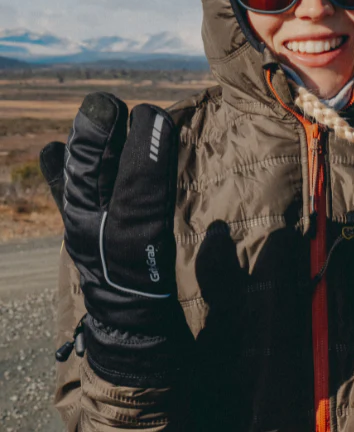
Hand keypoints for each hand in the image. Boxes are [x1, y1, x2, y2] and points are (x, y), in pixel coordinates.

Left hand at [40, 92, 189, 385]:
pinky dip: (58, 172)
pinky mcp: (73, 232)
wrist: (133, 333)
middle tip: (110, 104)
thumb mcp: (200, 288)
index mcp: (135, 245)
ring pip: (75, 179)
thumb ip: (212, 263)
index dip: (147, 150)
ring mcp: (80, 232)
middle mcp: (100, 236)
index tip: (155, 114)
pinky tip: (54, 149)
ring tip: (95, 109)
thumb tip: (216, 232)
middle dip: (101, 137)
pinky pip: (62, 196)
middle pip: (95, 177)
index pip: (139, 189)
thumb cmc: (173, 305)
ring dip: (82, 143)